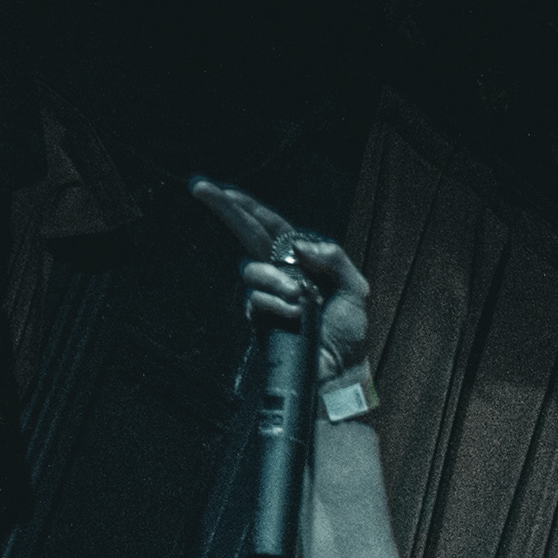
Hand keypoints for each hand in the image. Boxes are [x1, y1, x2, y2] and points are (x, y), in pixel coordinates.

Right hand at [192, 179, 370, 382]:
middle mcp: (280, 273)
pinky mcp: (260, 317)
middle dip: (225, 210)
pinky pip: (256, 300)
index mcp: (303, 261)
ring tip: (301, 298)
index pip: (272, 227)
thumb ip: (335, 259)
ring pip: (251, 270)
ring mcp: (268, 295)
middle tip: (201, 188)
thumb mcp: (355, 289)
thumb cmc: (348, 332)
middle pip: (246, 234)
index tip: (225, 190)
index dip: (249, 207)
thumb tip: (300, 245)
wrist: (341, 368)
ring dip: (274, 279)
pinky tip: (296, 316)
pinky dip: (277, 305)